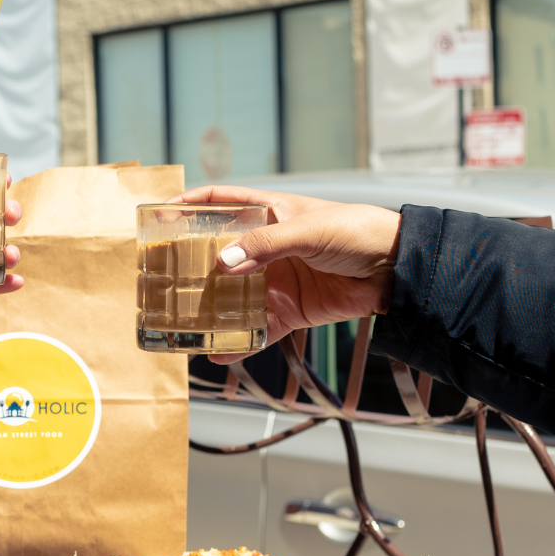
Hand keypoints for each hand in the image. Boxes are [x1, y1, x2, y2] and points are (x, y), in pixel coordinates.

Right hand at [178, 185, 403, 363]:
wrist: (395, 269)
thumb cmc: (355, 231)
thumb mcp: (308, 230)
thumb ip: (265, 247)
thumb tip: (222, 262)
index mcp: (268, 214)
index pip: (221, 202)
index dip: (190, 206)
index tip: (159, 217)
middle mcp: (266, 248)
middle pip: (218, 254)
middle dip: (190, 266)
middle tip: (159, 278)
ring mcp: (275, 280)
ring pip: (232, 295)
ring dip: (209, 308)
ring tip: (181, 321)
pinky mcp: (289, 311)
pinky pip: (257, 329)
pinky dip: (239, 341)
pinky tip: (218, 352)